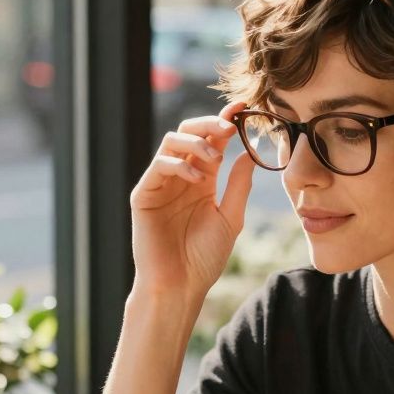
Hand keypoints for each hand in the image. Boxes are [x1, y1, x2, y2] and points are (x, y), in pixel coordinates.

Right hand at [129, 101, 254, 300]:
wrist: (181, 286)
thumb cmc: (204, 258)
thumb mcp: (230, 218)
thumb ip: (238, 185)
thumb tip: (249, 153)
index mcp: (201, 180)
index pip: (212, 141)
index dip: (225, 121)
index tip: (242, 107)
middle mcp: (180, 176)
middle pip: (190, 132)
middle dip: (210, 123)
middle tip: (229, 126)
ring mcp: (160, 183)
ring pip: (172, 141)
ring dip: (195, 141)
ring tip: (214, 155)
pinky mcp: (144, 194)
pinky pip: (158, 165)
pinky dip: (178, 164)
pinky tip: (195, 178)